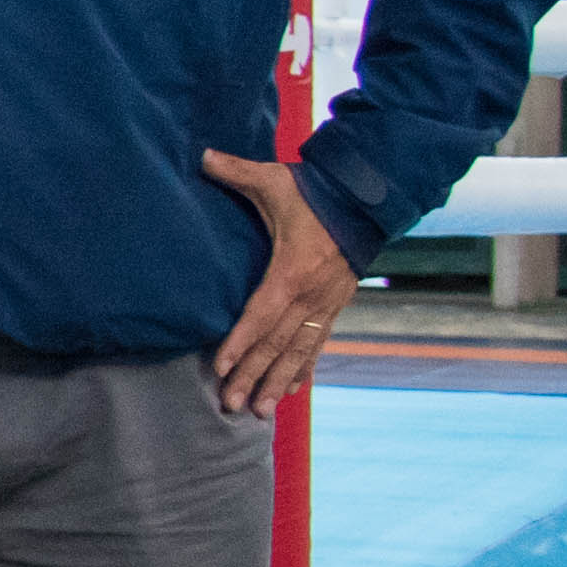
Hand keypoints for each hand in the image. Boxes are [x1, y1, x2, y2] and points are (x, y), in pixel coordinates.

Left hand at [198, 148, 355, 416]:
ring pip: (299, 350)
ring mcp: (327, 303)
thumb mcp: (274, 180)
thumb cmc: (313, 191)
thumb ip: (235, 170)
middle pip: (278, 342)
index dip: (241, 342)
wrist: (366, 199)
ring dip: (277, 381)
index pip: (261, 314)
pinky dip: (304, 368)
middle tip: (232, 405)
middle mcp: (311, 294)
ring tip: (258, 411)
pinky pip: (319, 343)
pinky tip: (292, 391)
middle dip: (253, 375)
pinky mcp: (336, 305)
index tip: (221, 367)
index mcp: (292, 269)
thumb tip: (200, 155)